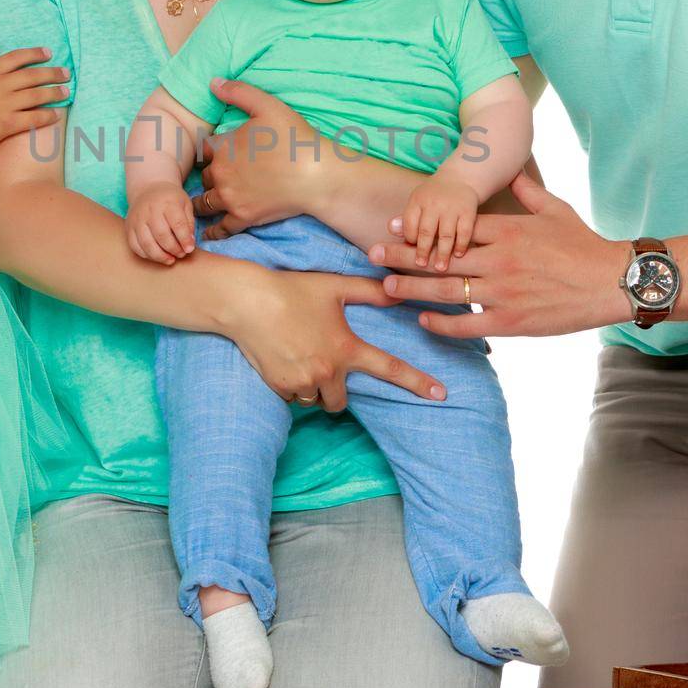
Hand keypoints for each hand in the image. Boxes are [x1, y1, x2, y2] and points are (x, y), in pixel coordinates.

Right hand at [0, 35, 68, 162]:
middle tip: (67, 73)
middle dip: (52, 73)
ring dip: (54, 93)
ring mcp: (2, 106)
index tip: (49, 53)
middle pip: (31, 75)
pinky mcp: (6, 125)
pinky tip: (57, 114)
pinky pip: (33, 118)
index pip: (16, 58)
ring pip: (35, 95)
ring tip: (66, 91)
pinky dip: (47, 116)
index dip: (34, 53)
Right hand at [127, 182, 196, 263]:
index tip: (190, 249)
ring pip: (146, 243)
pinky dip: (147, 255)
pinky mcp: (129, 227)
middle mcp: (150, 210)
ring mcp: (137, 219)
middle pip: (161, 235)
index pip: (177, 224)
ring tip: (170, 259)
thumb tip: (189, 245)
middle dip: (173, 249)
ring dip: (160, 256)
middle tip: (181, 254)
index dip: (184, 239)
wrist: (149, 188)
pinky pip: (135, 246)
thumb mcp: (185, 205)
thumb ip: (189, 224)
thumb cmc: (171, 199)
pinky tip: (157, 256)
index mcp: (167, 202)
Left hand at [194, 79, 322, 239]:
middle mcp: (221, 174)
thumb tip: (212, 82)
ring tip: (200, 204)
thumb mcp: (268, 105)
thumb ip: (238, 92)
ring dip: (202, 202)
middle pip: (204, 176)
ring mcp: (231, 198)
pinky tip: (209, 231)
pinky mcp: (243, 217)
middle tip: (210, 178)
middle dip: (208, 176)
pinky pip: (220, 228)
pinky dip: (212, 230)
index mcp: (223, 147)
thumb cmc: (294, 139)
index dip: (209, 150)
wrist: (316, 175)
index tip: (211, 153)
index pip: (204, 149)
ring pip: (204, 202)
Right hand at [225, 267, 446, 411]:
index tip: (442, 395)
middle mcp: (328, 370)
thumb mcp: (333, 286)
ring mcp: (302, 382)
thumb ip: (368, 291)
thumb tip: (397, 289)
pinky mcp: (279, 387)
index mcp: (346, 347)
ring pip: (314, 400)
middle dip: (333, 389)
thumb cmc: (291, 290)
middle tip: (319, 364)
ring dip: (311, 388)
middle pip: (341, 401)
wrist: (246, 301)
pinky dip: (290, 386)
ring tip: (297, 357)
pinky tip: (281, 360)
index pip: (390, 368)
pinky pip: (292, 398)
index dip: (417, 383)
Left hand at [371, 174, 627, 337]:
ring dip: (412, 288)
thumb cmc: (585, 244)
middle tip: (372, 255)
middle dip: (403, 255)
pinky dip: (443, 323)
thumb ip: (528, 192)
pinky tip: (423, 320)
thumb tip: (514, 171)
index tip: (394, 227)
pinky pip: (468, 323)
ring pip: (446, 289)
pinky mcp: (512, 320)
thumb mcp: (556, 209)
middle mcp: (499, 260)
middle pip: (440, 256)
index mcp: (507, 231)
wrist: (612, 281)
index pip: (455, 228)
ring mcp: (504, 291)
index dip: (422, 228)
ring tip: (385, 286)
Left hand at [400, 177, 480, 270]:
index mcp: (418, 200)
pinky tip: (458, 255)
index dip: (409, 239)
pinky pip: (464, 232)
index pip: (410, 223)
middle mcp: (434, 203)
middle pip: (426, 231)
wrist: (460, 178)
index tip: (410, 251)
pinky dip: (461, 245)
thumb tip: (390, 230)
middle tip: (421, 265)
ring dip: (442, 253)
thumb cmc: (434, 196)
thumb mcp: (418, 202)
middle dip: (423, 250)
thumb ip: (407, 218)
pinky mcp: (469, 211)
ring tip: (440, 268)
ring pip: (446, 234)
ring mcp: (452, 207)